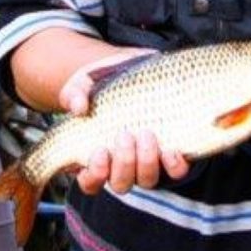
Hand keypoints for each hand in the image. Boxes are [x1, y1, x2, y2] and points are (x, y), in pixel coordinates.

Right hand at [58, 48, 189, 194]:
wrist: (134, 67)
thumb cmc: (103, 81)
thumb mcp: (84, 83)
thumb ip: (74, 93)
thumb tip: (77, 108)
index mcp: (96, 154)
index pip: (90, 182)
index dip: (94, 175)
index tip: (100, 151)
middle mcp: (122, 164)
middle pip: (121, 183)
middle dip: (124, 163)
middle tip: (125, 135)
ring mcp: (147, 161)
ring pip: (147, 180)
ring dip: (146, 162)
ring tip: (146, 133)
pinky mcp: (170, 152)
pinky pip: (175, 171)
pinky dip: (174, 165)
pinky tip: (171, 149)